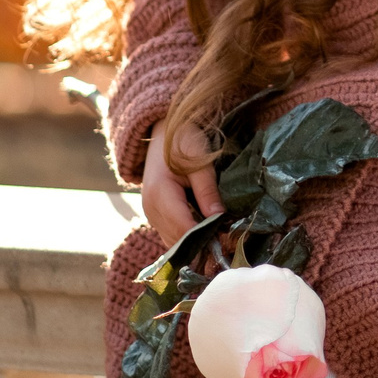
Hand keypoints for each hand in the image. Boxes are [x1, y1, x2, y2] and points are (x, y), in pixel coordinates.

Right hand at [141, 119, 225, 245]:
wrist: (162, 132)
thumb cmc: (182, 142)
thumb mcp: (199, 163)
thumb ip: (207, 190)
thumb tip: (219, 217)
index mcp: (160, 194)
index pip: (183, 227)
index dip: (204, 238)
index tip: (226, 240)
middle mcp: (150, 209)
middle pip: (177, 239)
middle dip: (201, 244)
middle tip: (227, 244)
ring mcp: (151, 214)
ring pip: (173, 241)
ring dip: (194, 244)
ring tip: (218, 241)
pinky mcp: (155, 215)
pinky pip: (171, 234)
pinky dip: (187, 237)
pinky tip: (205, 234)